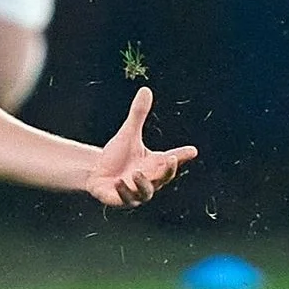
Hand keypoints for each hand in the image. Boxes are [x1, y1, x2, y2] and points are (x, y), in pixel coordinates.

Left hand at [85, 87, 196, 207]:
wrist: (95, 172)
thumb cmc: (117, 155)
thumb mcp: (128, 133)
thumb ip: (138, 114)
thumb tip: (146, 89)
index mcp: (153, 164)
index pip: (171, 160)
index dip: (182, 155)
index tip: (193, 150)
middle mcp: (148, 180)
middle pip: (163, 177)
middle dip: (168, 171)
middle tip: (170, 160)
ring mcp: (135, 191)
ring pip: (146, 192)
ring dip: (143, 183)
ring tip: (136, 173)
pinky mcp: (120, 199)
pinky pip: (125, 198)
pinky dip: (123, 191)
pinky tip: (119, 182)